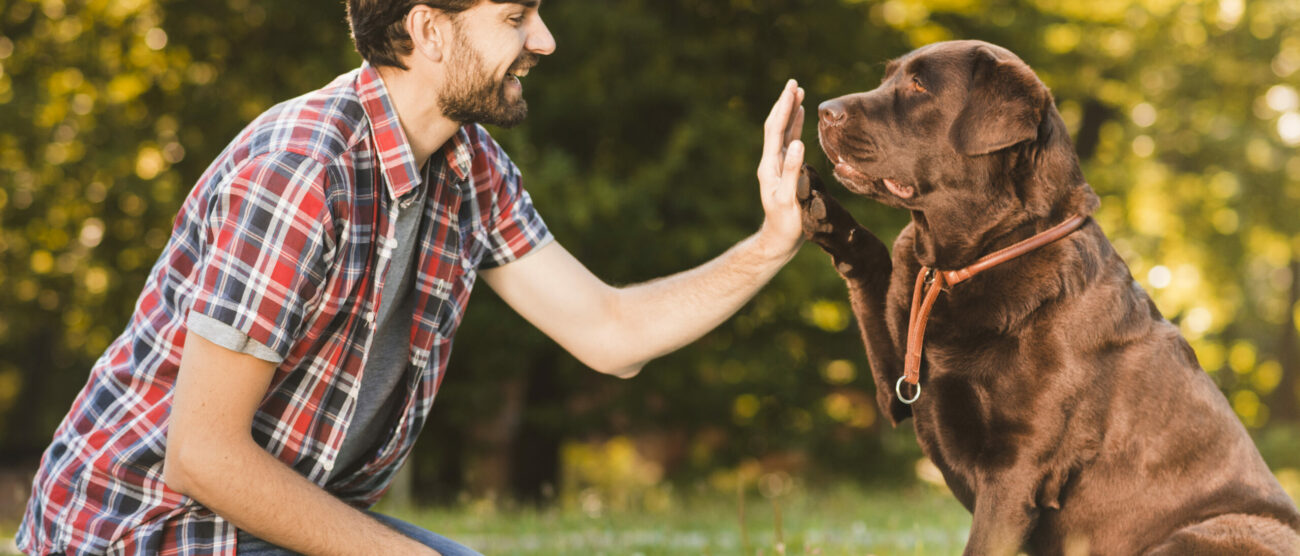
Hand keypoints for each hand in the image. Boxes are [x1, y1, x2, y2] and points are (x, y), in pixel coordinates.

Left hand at [755, 79, 806, 259]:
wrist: (780, 240)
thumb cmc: (786, 224)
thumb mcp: (789, 198)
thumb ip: (792, 171)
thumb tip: (797, 143)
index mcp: (769, 166)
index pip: (775, 130)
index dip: (783, 108)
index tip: (791, 89)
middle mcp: (770, 162)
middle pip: (776, 126)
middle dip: (784, 104)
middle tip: (794, 83)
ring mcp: (776, 165)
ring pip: (782, 132)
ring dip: (789, 112)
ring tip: (798, 93)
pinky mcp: (785, 170)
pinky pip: (788, 143)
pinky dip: (794, 127)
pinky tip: (799, 116)